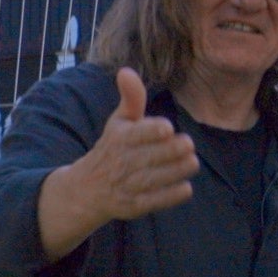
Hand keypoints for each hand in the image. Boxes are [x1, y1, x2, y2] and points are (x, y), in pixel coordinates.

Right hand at [78, 68, 197, 221]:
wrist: (87, 189)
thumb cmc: (112, 148)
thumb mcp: (118, 122)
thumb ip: (131, 99)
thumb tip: (126, 70)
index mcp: (118, 139)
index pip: (139, 133)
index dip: (156, 130)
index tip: (167, 128)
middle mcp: (121, 162)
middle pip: (153, 155)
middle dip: (175, 149)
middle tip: (187, 145)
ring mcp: (127, 186)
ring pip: (158, 178)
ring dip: (179, 169)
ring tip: (191, 162)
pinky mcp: (134, 206)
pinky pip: (158, 200)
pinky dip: (174, 193)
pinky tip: (185, 185)